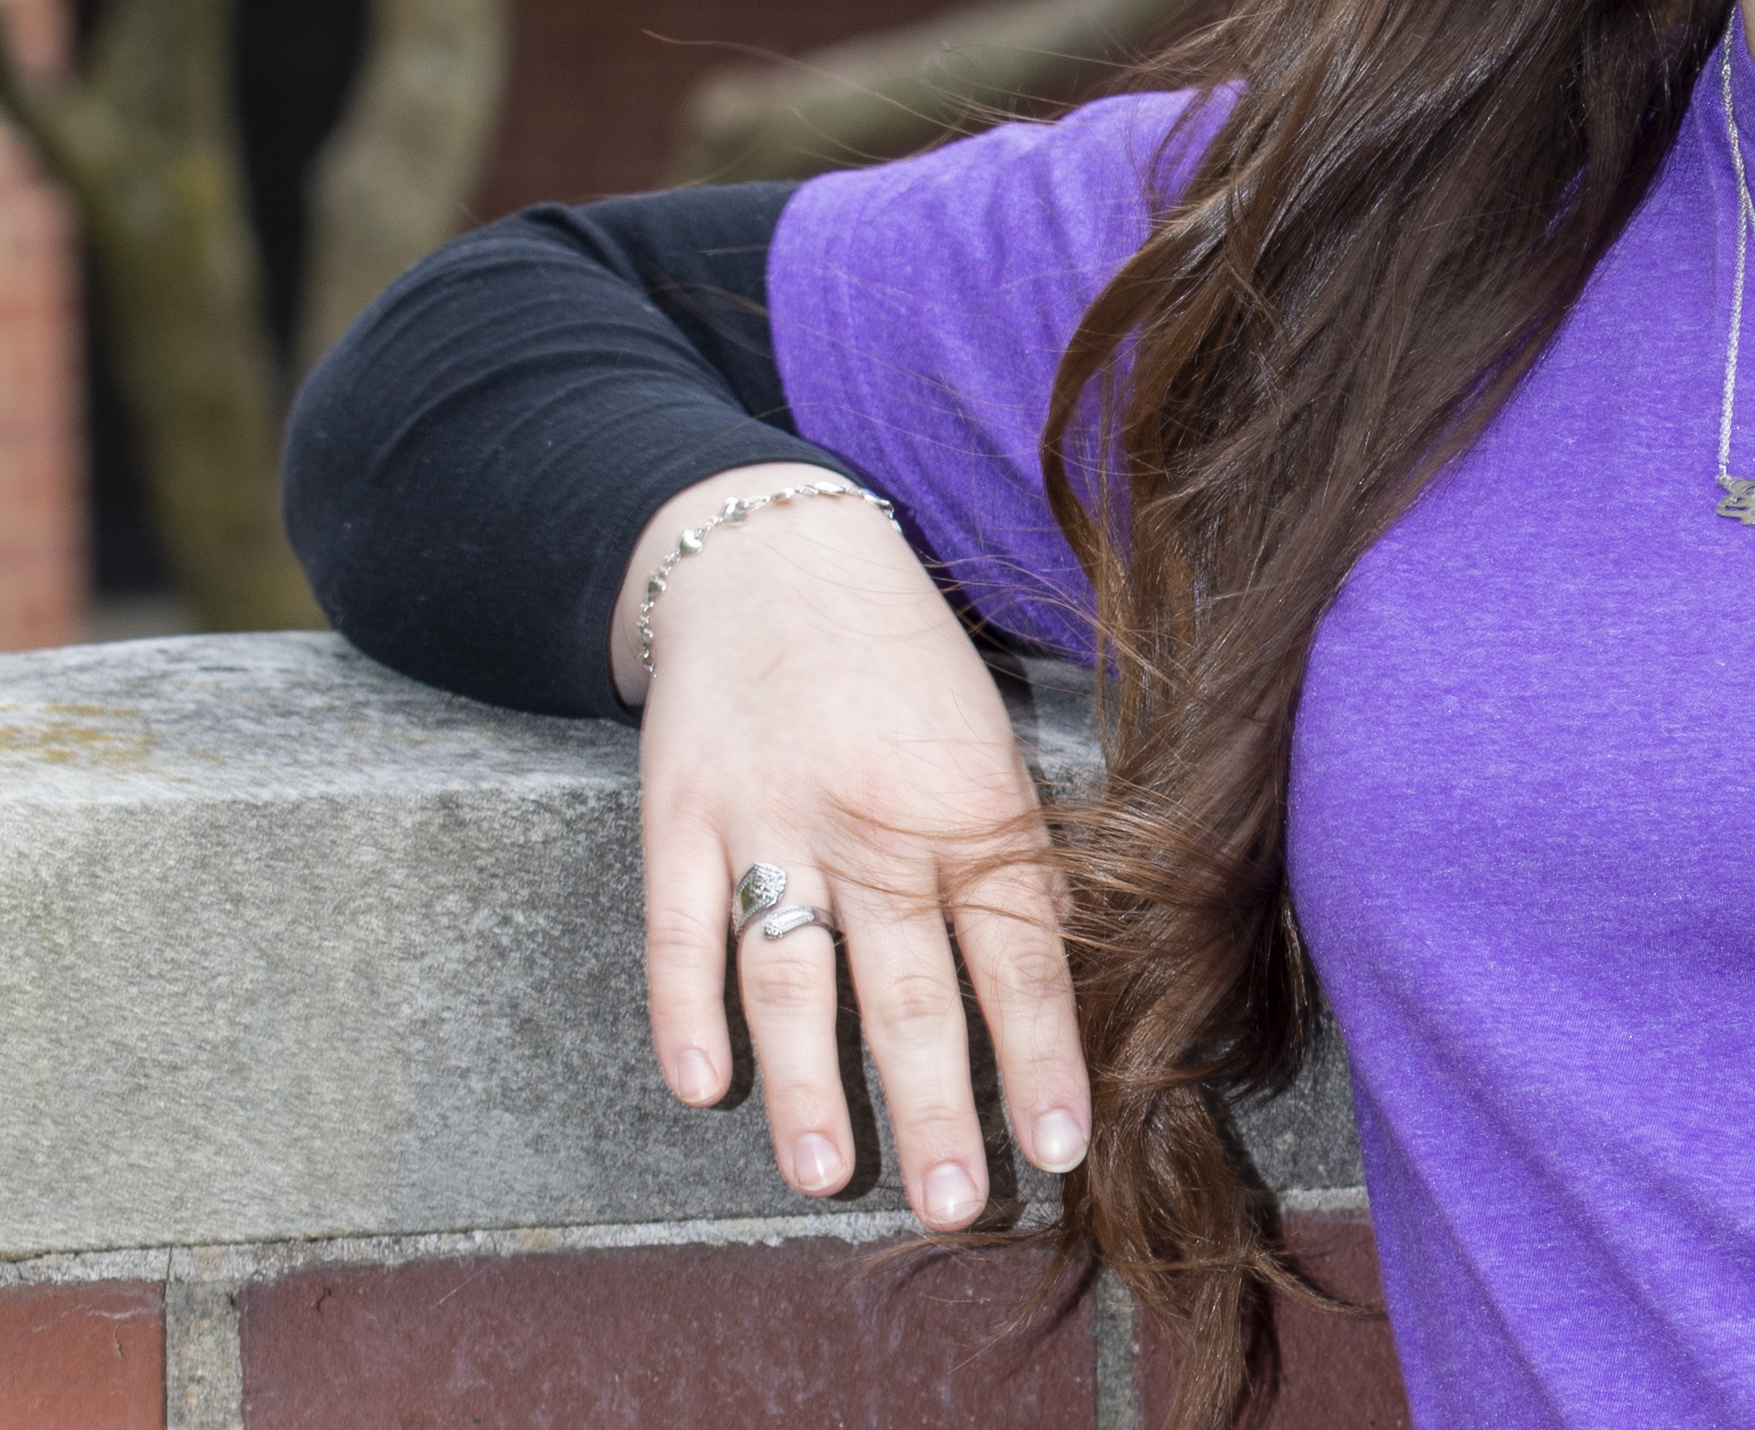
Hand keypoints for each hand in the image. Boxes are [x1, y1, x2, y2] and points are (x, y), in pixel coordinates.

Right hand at [619, 466, 1090, 1228]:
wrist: (778, 555)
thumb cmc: (907, 662)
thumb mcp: (988, 742)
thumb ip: (1017, 858)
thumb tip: (1069, 977)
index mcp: (970, 806)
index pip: (1020, 954)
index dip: (1044, 1054)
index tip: (1063, 1148)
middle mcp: (874, 823)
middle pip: (909, 989)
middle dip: (937, 1106)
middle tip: (953, 1206)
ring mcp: (768, 821)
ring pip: (791, 976)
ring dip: (809, 1087)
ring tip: (828, 1178)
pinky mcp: (677, 816)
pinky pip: (679, 928)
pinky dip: (685, 1011)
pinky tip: (703, 1085)